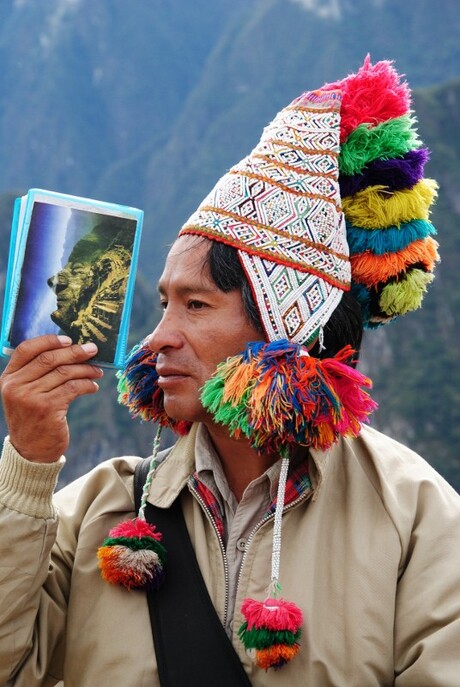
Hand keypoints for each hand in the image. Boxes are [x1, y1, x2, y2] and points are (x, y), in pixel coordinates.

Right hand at [0, 335, 103, 462]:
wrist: (31, 452)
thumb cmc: (33, 418)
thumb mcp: (25, 394)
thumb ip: (36, 373)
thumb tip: (69, 349)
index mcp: (8, 378)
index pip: (26, 349)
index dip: (49, 341)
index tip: (69, 339)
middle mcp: (16, 386)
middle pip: (49, 358)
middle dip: (74, 352)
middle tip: (92, 349)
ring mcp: (30, 397)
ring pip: (64, 373)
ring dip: (85, 369)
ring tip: (96, 371)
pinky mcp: (47, 408)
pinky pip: (73, 388)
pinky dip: (87, 385)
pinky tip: (93, 387)